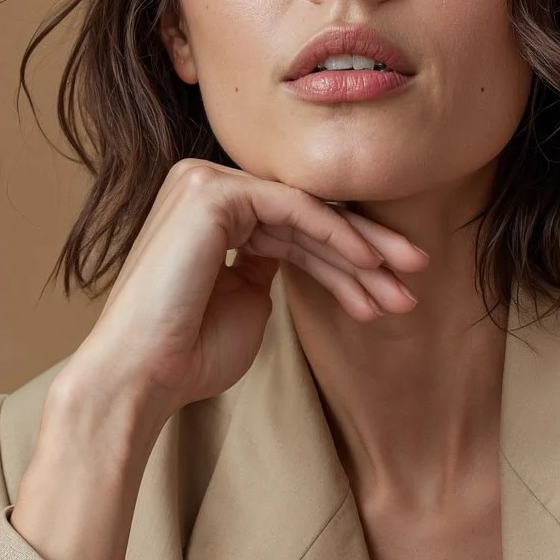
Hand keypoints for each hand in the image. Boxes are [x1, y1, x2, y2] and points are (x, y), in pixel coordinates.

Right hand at [66, 159, 428, 422]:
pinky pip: (293, 209)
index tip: (391, 291)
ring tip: (404, 289)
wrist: (144, 376)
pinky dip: (337, 236)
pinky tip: (371, 267)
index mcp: (210, 214)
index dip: (347, 260)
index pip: (293, 229)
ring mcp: (203, 183)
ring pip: (306, 212)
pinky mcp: (210, 192)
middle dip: (367, 252)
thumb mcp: (247, 302)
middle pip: (304, 217)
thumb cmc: (189, 354)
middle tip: (415, 279)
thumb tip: (311, 254)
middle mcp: (203, 188)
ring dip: (362, 252)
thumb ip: (273, 267)